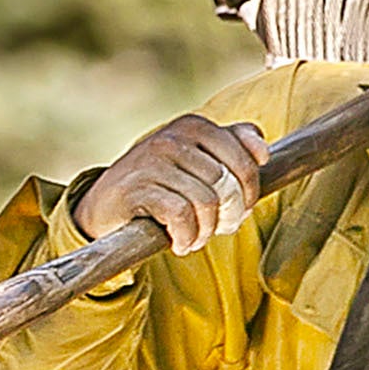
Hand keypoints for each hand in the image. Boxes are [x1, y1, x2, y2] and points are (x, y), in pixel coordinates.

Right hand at [72, 113, 267, 254]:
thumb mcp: (195, 160)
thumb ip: (232, 148)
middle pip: (227, 185)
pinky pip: (181, 216)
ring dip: (206, 231)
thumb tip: (264, 153)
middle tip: (218, 229)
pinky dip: (186, 237)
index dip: (250, 194)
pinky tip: (180, 243)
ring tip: (195, 238)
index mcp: (194, 126)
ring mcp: (153, 161)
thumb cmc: (159, 185)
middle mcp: (173, 137)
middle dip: (228, 216)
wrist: (105, 205)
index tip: (240, 210)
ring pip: (205, 203)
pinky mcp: (137, 188)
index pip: (245, 161)